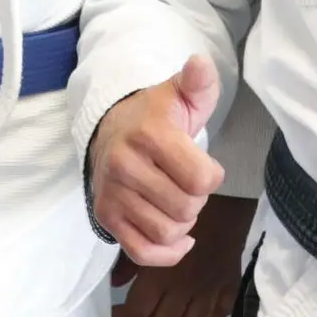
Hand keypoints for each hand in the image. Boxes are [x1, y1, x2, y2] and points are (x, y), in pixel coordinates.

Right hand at [88, 55, 225, 267]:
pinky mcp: (105, 216)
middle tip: (184, 182)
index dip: (211, 176)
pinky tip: (176, 237)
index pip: (202, 180)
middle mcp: (125, 165)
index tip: (202, 164)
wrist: (109, 129)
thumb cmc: (154, 116)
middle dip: (196, 200)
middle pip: (187, 209)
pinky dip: (166, 253)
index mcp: (149, 135)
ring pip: (167, 233)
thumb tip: (200, 63)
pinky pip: (143, 252)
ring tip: (174, 201)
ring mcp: (113, 193)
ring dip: (181, 223)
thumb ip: (197, 83)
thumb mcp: (178, 95)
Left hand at [113, 194, 255, 316]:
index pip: (138, 313)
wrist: (222, 200)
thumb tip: (115, 283)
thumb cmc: (175, 210)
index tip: (114, 313)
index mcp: (162, 279)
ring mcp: (209, 293)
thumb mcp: (145, 232)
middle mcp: (185, 292)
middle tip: (137, 316)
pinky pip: (217, 315)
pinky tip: (194, 314)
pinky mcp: (229, 287)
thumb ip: (129, 261)